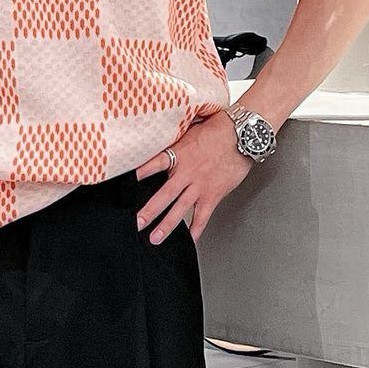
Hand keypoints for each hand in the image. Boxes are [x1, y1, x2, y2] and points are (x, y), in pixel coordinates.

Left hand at [135, 113, 252, 244]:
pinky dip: (197, 229)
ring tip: (155, 238)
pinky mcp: (213, 194)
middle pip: (164, 195)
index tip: (125, 183)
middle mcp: (187, 172)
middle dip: (149, 211)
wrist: (242, 135)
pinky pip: (203, 215)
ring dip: (167, 225)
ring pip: (180, 209)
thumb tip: (161, 136)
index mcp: (179, 154)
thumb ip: (175, 140)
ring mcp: (200, 186)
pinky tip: (190, 239)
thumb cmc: (219, 128)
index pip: (153, 164)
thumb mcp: (191, 129)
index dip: (139, 173)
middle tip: (137, 223)